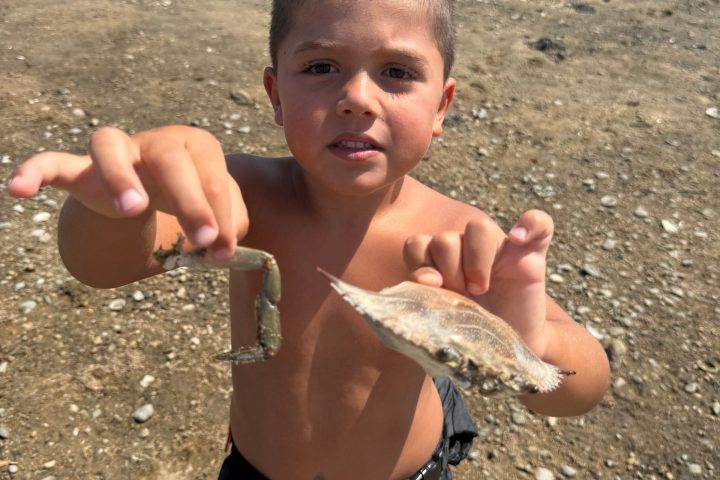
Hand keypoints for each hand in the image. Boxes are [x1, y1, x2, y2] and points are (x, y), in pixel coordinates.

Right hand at [7, 125, 246, 258]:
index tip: (223, 251)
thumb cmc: (194, 197)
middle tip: (203, 240)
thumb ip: (231, 222)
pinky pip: (54, 162)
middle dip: (190, 200)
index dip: (221, 214)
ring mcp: (119, 150)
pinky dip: (35, 170)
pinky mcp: (83, 167)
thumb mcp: (221, 210)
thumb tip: (222, 245)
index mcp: (197, 147)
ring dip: (120, 176)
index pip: (213, 176)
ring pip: (109, 145)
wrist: (155, 187)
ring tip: (132, 209)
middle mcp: (157, 141)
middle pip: (170, 158)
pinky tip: (18, 189)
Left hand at [403, 210, 553, 354]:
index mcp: (439, 264)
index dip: (420, 265)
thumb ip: (426, 298)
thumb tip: (425, 279)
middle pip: (445, 239)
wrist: (512, 352)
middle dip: (449, 271)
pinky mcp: (532, 255)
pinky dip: (529, 224)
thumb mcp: (444, 320)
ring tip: (480, 289)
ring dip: (476, 259)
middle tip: (463, 297)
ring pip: (478, 227)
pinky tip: (517, 239)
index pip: (417, 245)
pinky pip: (539, 222)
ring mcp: (500, 249)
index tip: (434, 289)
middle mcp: (466, 250)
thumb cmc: (472, 336)